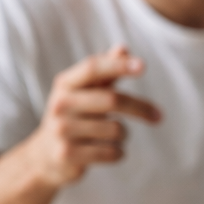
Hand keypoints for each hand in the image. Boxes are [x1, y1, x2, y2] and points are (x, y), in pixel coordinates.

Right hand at [20, 44, 161, 188]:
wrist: (45, 155)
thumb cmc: (74, 117)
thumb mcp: (84, 93)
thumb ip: (105, 72)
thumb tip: (123, 48)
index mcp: (65, 84)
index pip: (92, 68)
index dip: (117, 65)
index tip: (143, 65)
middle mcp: (60, 104)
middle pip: (112, 100)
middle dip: (141, 109)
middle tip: (159, 116)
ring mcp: (61, 130)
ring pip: (116, 130)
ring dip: (123, 135)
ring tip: (109, 137)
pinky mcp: (67, 154)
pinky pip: (112, 152)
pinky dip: (117, 152)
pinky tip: (105, 151)